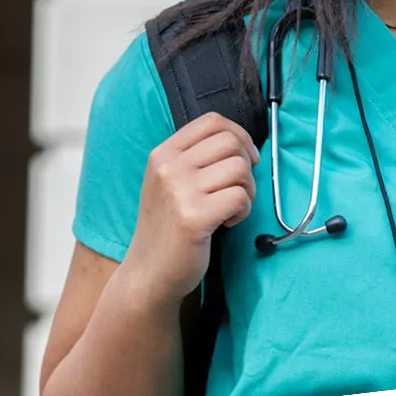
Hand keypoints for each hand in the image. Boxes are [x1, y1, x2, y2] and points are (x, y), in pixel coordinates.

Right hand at [123, 112, 259, 307]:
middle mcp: (168, 168)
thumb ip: (196, 157)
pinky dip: (243, 210)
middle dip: (246, 164)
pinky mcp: (194, 217)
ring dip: (247, 190)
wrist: (149, 273)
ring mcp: (179, 192)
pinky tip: (227, 222)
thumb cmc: (169, 226)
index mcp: (163, 154)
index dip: (239, 134)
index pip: (212, 122)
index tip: (245, 156)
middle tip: (237, 188)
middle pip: (231, 142)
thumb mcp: (170, 181)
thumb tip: (242, 143)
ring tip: (230, 208)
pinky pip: (240, 197)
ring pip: (240, 168)